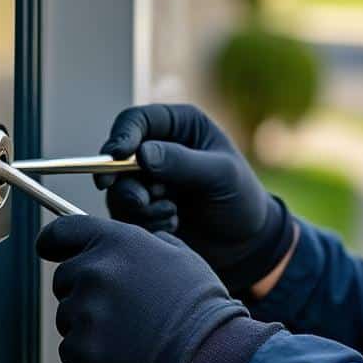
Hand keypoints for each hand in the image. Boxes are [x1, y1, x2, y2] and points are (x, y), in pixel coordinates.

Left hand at [37, 215, 277, 362]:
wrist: (207, 357)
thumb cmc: (199, 307)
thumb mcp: (179, 256)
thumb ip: (143, 243)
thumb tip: (128, 244)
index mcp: (116, 242)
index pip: (61, 232)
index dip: (52, 242)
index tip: (49, 250)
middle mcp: (94, 270)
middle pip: (64, 278)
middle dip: (84, 292)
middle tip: (121, 310)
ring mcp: (84, 311)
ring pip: (68, 316)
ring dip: (89, 325)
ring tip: (130, 335)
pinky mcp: (80, 349)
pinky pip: (71, 350)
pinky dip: (90, 356)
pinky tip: (123, 356)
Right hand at [94, 104, 292, 294]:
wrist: (244, 242)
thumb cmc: (241, 197)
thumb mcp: (221, 174)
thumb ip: (183, 162)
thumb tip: (142, 154)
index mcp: (178, 126)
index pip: (136, 120)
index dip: (122, 136)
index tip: (117, 155)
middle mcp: (157, 149)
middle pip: (117, 157)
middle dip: (123, 180)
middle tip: (141, 200)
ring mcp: (146, 180)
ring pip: (118, 188)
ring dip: (139, 205)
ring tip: (171, 214)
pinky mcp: (142, 209)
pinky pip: (125, 214)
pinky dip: (145, 221)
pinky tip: (172, 225)